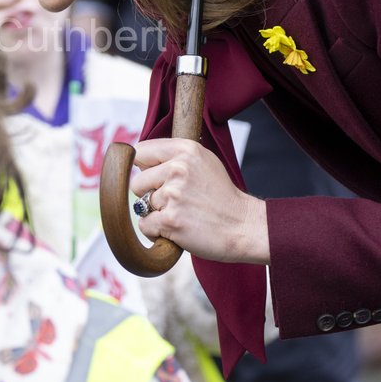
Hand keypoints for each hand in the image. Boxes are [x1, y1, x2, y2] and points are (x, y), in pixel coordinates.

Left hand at [131, 138, 268, 263]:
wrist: (244, 226)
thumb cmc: (221, 196)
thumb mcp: (203, 161)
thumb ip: (172, 156)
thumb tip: (136, 158)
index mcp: (186, 150)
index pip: (140, 151)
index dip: (144, 167)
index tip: (155, 178)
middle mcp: (178, 168)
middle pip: (137, 182)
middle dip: (149, 194)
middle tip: (176, 201)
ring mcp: (174, 195)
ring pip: (141, 205)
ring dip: (157, 214)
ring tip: (183, 214)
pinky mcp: (171, 220)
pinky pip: (145, 225)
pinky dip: (156, 231)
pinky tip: (177, 228)